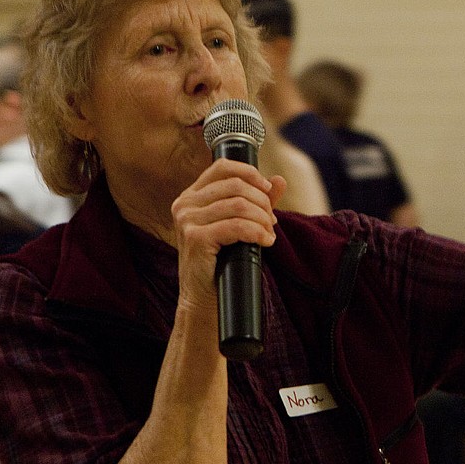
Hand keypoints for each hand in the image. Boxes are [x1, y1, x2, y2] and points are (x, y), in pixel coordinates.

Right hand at [170, 159, 286, 312]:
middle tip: (271, 222)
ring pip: (239, 205)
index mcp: (192, 196)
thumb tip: (279, 180)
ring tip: (268, 235)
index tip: (267, 189)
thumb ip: (257, 201)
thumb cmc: (222, 261)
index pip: (222, 166)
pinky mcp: (195, 238)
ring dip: (262, 220)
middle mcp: (185, 204)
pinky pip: (237, 226)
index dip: (250, 173)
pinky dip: (258, 233)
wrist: (204, 297)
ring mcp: (187, 220)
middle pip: (236, 185)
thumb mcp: (239, 225)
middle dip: (262, 202)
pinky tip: (265, 242)